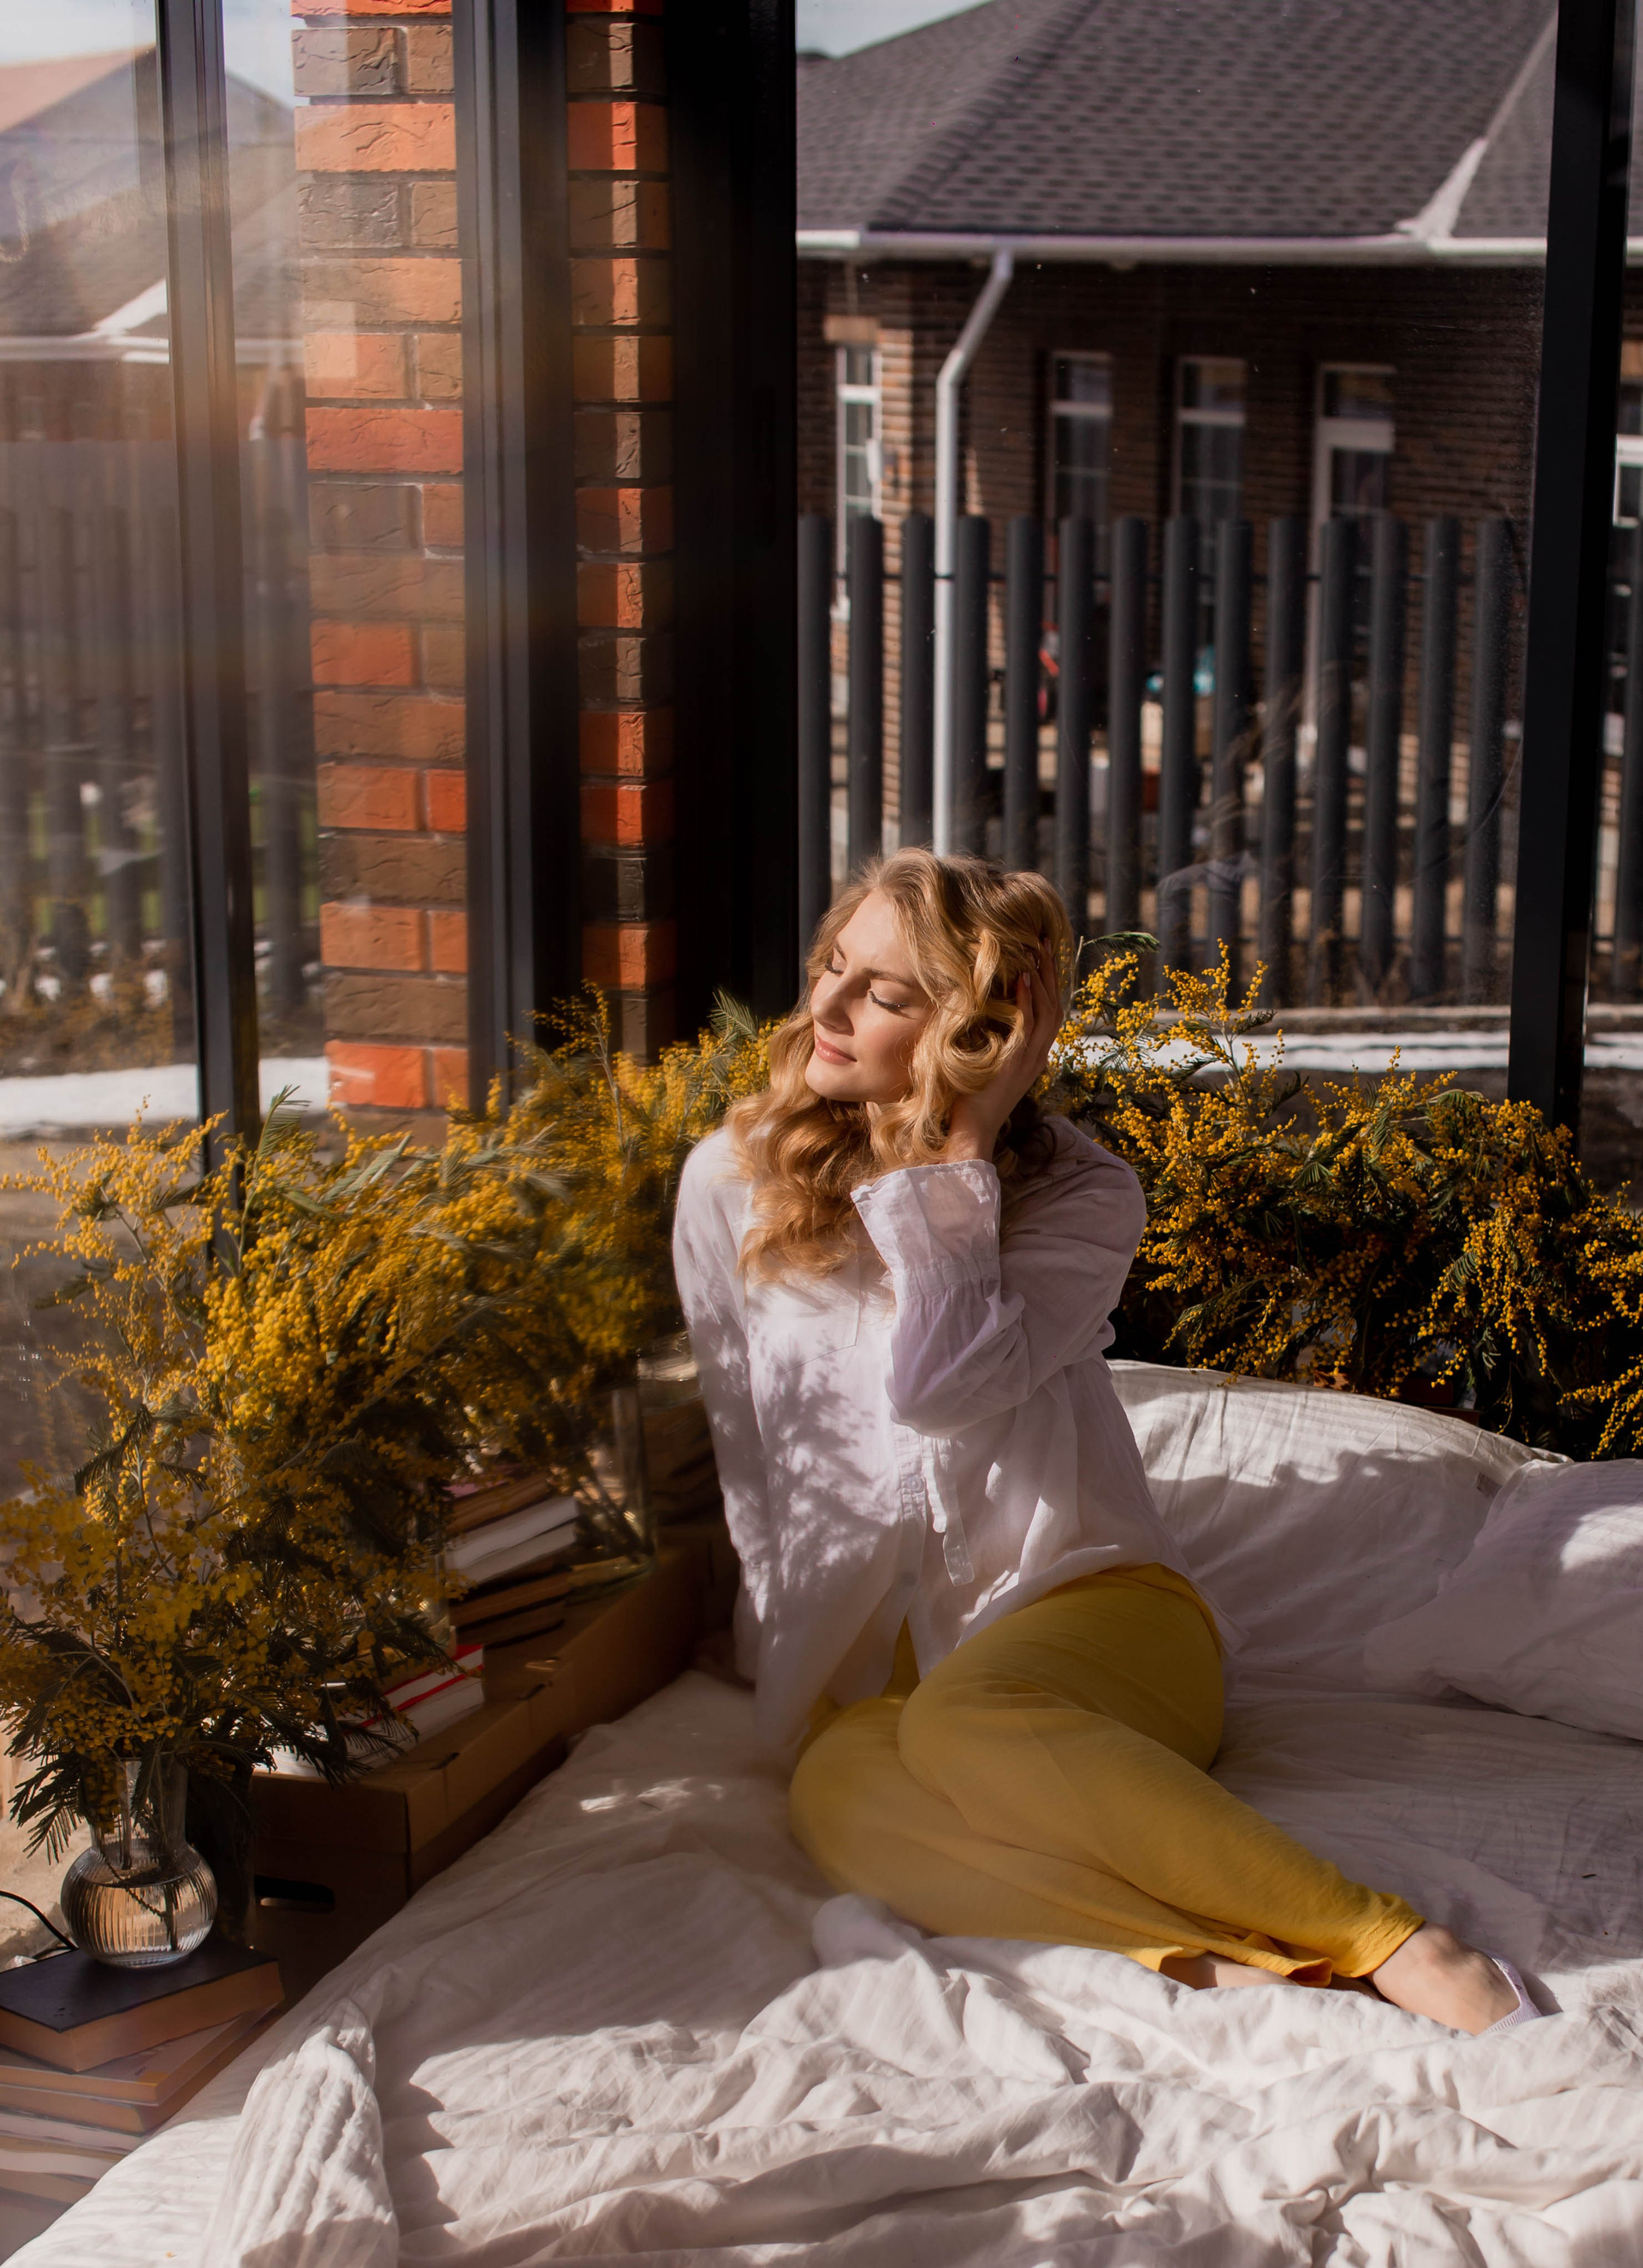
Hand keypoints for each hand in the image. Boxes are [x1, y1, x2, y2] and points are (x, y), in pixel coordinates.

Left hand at [945, 941, 1060, 1161]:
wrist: (970, 1132)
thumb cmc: (969, 1100)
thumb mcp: (985, 1065)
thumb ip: (990, 1042)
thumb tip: (978, 1015)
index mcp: (1033, 1056)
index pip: (1049, 1012)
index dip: (1047, 982)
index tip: (1040, 954)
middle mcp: (1037, 1056)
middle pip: (1055, 1005)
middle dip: (1050, 971)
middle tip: (1043, 940)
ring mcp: (1030, 1060)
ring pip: (1047, 1012)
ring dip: (1042, 978)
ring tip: (1034, 950)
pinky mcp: (1016, 1063)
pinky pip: (1028, 1025)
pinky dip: (1026, 999)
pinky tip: (1021, 978)